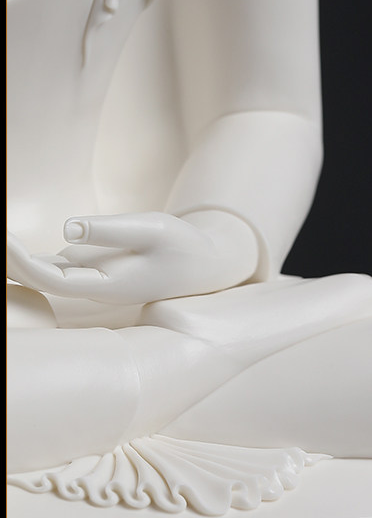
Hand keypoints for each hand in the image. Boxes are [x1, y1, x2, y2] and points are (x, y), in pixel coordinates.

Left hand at [6, 211, 258, 304]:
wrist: (204, 264)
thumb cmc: (182, 245)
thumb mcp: (152, 228)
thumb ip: (109, 230)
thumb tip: (65, 228)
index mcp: (108, 285)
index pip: (52, 277)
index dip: (21, 262)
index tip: (3, 239)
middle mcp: (94, 288)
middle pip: (38, 278)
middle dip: (9, 262)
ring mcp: (93, 280)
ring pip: (42, 272)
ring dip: (14, 260)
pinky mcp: (94, 270)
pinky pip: (52, 264)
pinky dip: (28, 256)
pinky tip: (9, 248)